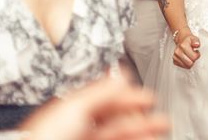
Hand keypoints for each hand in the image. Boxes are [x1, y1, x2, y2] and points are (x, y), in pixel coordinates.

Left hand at [21, 75, 168, 139]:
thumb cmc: (46, 134)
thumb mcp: (75, 105)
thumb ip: (101, 89)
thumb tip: (122, 73)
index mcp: (74, 105)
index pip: (107, 94)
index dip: (129, 92)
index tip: (147, 93)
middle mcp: (80, 121)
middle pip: (117, 113)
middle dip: (141, 111)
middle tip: (160, 111)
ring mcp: (87, 135)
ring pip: (120, 129)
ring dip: (143, 127)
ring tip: (161, 127)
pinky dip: (136, 137)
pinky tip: (147, 137)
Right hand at [173, 30, 200, 68]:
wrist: (181, 40)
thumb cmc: (188, 40)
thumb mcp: (194, 38)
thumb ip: (196, 41)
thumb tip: (197, 45)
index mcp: (183, 46)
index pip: (194, 57)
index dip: (197, 55)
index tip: (196, 51)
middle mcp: (177, 52)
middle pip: (190, 63)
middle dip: (194, 60)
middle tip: (193, 54)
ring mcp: (175, 57)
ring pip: (187, 66)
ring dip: (190, 62)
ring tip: (190, 56)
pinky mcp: (174, 61)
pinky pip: (183, 67)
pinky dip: (186, 64)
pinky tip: (186, 58)